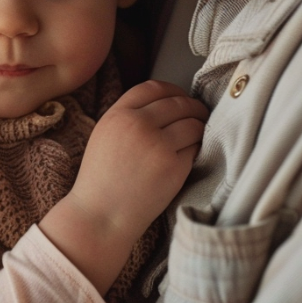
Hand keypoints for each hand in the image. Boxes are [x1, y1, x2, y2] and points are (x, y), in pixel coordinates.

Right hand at [40, 80, 205, 293]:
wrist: (101, 215)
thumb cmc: (102, 179)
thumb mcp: (104, 135)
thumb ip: (128, 116)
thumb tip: (163, 103)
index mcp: (118, 115)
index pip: (153, 88)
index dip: (172, 90)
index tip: (180, 97)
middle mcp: (138, 125)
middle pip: (177, 103)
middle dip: (193, 107)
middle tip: (199, 114)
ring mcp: (158, 145)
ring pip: (192, 123)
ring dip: (200, 127)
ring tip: (198, 134)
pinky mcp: (175, 166)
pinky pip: (196, 148)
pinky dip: (197, 149)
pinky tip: (189, 155)